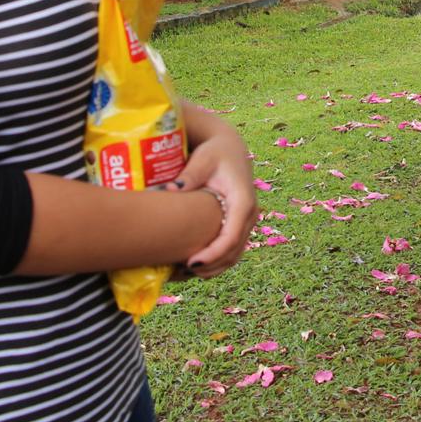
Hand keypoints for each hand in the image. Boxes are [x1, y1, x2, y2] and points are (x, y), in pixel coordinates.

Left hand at [170, 117, 257, 277]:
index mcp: (243, 200)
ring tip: (186, 273)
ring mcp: (248, 221)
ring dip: (214, 268)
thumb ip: (189, 175)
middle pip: (234, 251)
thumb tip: (169, 189)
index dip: (213, 254)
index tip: (191, 263)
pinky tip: (196, 266)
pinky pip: (232, 250)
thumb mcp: (203, 159)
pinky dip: (217, 262)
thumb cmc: (215, 153)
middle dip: (211, 266)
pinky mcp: (241, 225)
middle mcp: (250, 214)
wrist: (230, 148)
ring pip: (235, 254)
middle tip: (182, 272)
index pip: (231, 236)